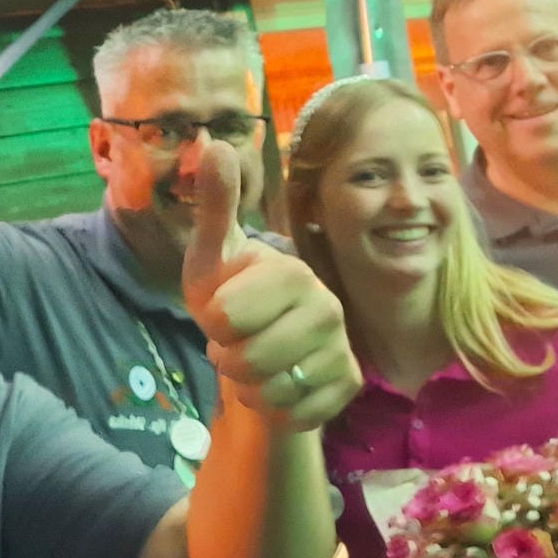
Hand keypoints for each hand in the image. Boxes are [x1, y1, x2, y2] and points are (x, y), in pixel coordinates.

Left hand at [182, 141, 359, 431]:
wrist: (259, 343)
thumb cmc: (230, 292)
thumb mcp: (212, 252)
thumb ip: (216, 204)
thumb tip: (214, 141)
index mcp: (292, 272)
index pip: (226, 316)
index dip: (211, 322)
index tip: (218, 311)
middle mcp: (328, 307)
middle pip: (248, 359)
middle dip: (225, 357)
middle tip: (232, 341)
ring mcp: (342, 349)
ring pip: (270, 391)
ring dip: (247, 385)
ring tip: (252, 361)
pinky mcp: (347, 387)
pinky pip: (292, 416)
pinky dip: (272, 409)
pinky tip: (275, 386)